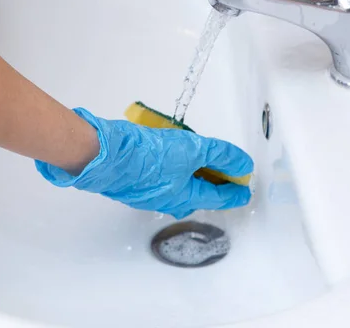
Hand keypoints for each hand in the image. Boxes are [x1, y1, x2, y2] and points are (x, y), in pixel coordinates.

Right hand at [36, 108, 253, 218]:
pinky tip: (163, 155)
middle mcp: (165, 201)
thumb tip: (242, 164)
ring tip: (192, 157)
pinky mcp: (130, 183)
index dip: (235, 191)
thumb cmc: (147, 157)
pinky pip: (157, 179)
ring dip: (187, 175)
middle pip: (196, 195)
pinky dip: (168, 169)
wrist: (105, 156)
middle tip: (221, 170)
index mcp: (183, 197)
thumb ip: (219, 155)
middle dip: (210, 184)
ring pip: (175, 187)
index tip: (244, 189)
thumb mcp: (191, 149)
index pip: (218, 197)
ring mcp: (145, 194)